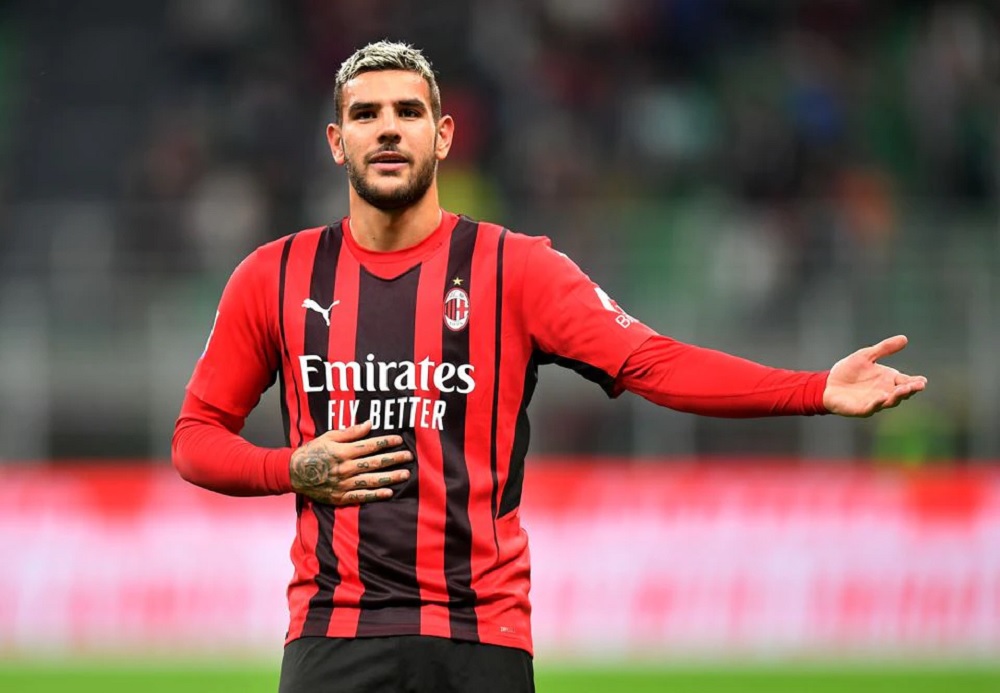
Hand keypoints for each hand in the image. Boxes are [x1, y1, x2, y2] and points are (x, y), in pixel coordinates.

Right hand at [289, 420, 411, 504]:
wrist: (294, 473)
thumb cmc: (312, 453)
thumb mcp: (329, 437)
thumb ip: (350, 432)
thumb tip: (369, 424)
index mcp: (343, 452)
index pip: (370, 446)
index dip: (386, 443)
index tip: (399, 441)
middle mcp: (345, 468)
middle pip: (375, 463)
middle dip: (394, 459)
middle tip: (409, 456)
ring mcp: (343, 484)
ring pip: (371, 480)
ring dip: (390, 477)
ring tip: (405, 474)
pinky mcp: (340, 497)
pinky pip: (361, 497)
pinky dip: (375, 495)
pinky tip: (388, 492)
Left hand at [823, 335, 927, 417]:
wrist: (827, 384)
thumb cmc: (848, 370)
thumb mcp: (866, 356)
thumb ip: (884, 349)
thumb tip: (904, 338)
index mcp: (888, 380)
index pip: (906, 381)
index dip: (916, 382)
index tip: (923, 380)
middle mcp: (885, 392)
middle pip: (902, 393)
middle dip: (910, 390)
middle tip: (918, 386)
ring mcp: (875, 402)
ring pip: (890, 401)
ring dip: (897, 396)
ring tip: (903, 390)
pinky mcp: (862, 409)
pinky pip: (872, 407)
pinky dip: (878, 403)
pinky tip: (882, 397)